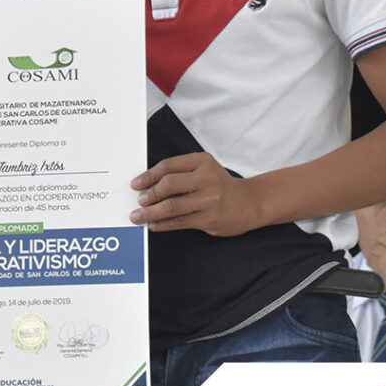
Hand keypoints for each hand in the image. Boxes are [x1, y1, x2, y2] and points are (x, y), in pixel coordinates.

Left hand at [129, 153, 257, 235]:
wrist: (250, 203)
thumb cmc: (220, 186)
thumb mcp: (204, 169)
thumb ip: (180, 172)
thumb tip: (148, 184)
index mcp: (202, 161)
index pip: (168, 166)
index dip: (148, 176)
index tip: (136, 184)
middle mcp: (207, 178)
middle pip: (169, 184)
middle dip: (149, 194)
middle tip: (138, 201)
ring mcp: (210, 200)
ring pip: (172, 206)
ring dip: (151, 212)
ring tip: (139, 216)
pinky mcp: (210, 219)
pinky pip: (180, 222)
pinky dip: (163, 224)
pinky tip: (154, 224)